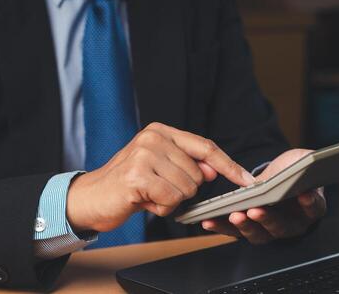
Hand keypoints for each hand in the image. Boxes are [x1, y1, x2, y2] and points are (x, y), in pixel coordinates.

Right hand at [66, 122, 254, 232]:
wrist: (91, 197)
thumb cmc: (129, 183)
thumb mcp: (160, 169)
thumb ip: (187, 166)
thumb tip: (213, 170)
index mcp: (161, 131)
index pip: (205, 146)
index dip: (228, 165)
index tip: (246, 180)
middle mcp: (154, 137)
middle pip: (198, 174)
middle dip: (183, 191)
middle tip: (158, 189)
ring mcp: (144, 154)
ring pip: (187, 188)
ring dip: (170, 200)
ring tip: (149, 194)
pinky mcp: (137, 175)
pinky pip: (171, 199)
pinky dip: (161, 208)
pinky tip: (143, 201)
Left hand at [201, 149, 338, 243]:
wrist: (279, 178)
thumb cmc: (296, 172)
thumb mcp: (312, 163)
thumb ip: (332, 167)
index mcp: (310, 208)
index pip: (313, 208)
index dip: (309, 203)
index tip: (303, 195)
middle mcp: (291, 224)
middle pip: (281, 226)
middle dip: (268, 219)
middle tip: (257, 210)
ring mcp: (268, 228)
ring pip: (258, 234)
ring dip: (244, 226)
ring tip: (234, 215)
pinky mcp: (248, 226)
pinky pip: (234, 231)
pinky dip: (221, 228)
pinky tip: (208, 222)